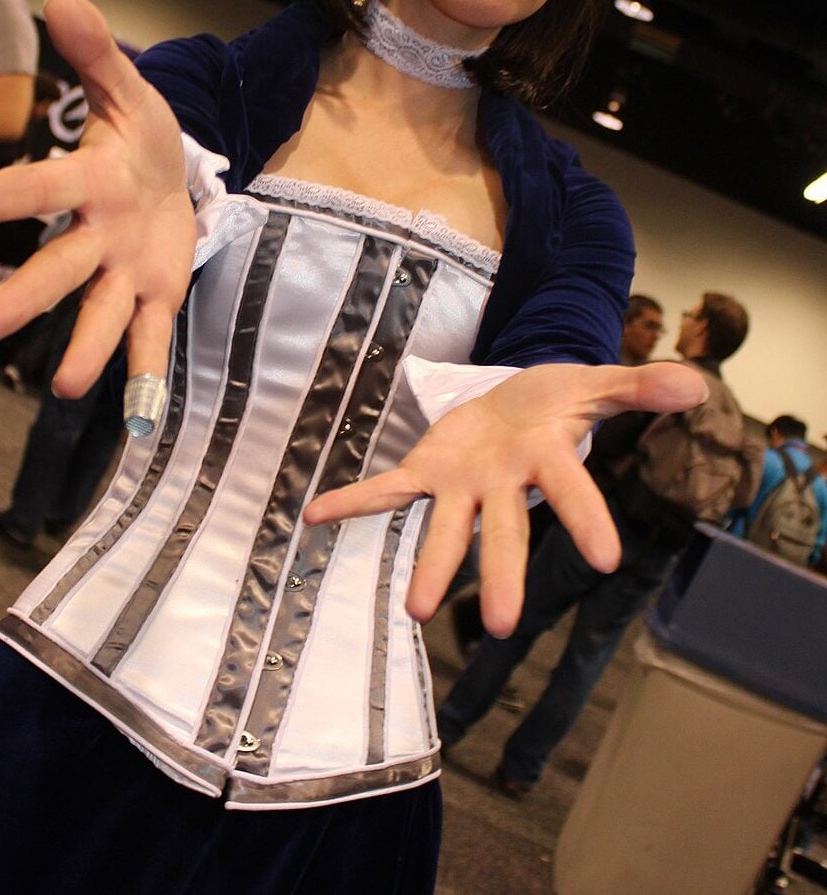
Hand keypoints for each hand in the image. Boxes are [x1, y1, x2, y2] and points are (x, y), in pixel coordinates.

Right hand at [0, 0, 194, 397]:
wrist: (172, 172)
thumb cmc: (138, 135)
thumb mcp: (127, 91)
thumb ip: (97, 55)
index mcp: (89, 181)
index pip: (40, 189)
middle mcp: (98, 235)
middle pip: (61, 267)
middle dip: (28, 295)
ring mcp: (125, 271)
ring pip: (101, 313)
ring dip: (84, 349)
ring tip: (63, 389)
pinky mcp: (157, 294)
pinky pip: (152, 336)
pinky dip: (146, 372)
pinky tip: (140, 414)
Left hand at [303, 360, 705, 636]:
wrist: (520, 395)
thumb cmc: (560, 397)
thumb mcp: (597, 382)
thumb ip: (638, 386)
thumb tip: (695, 384)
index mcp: (547, 459)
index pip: (572, 491)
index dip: (588, 519)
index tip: (608, 559)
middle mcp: (504, 484)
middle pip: (505, 532)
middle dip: (501, 575)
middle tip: (497, 627)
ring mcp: (463, 482)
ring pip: (447, 528)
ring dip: (429, 564)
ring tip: (412, 610)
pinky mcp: (428, 469)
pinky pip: (389, 487)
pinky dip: (354, 502)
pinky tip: (316, 515)